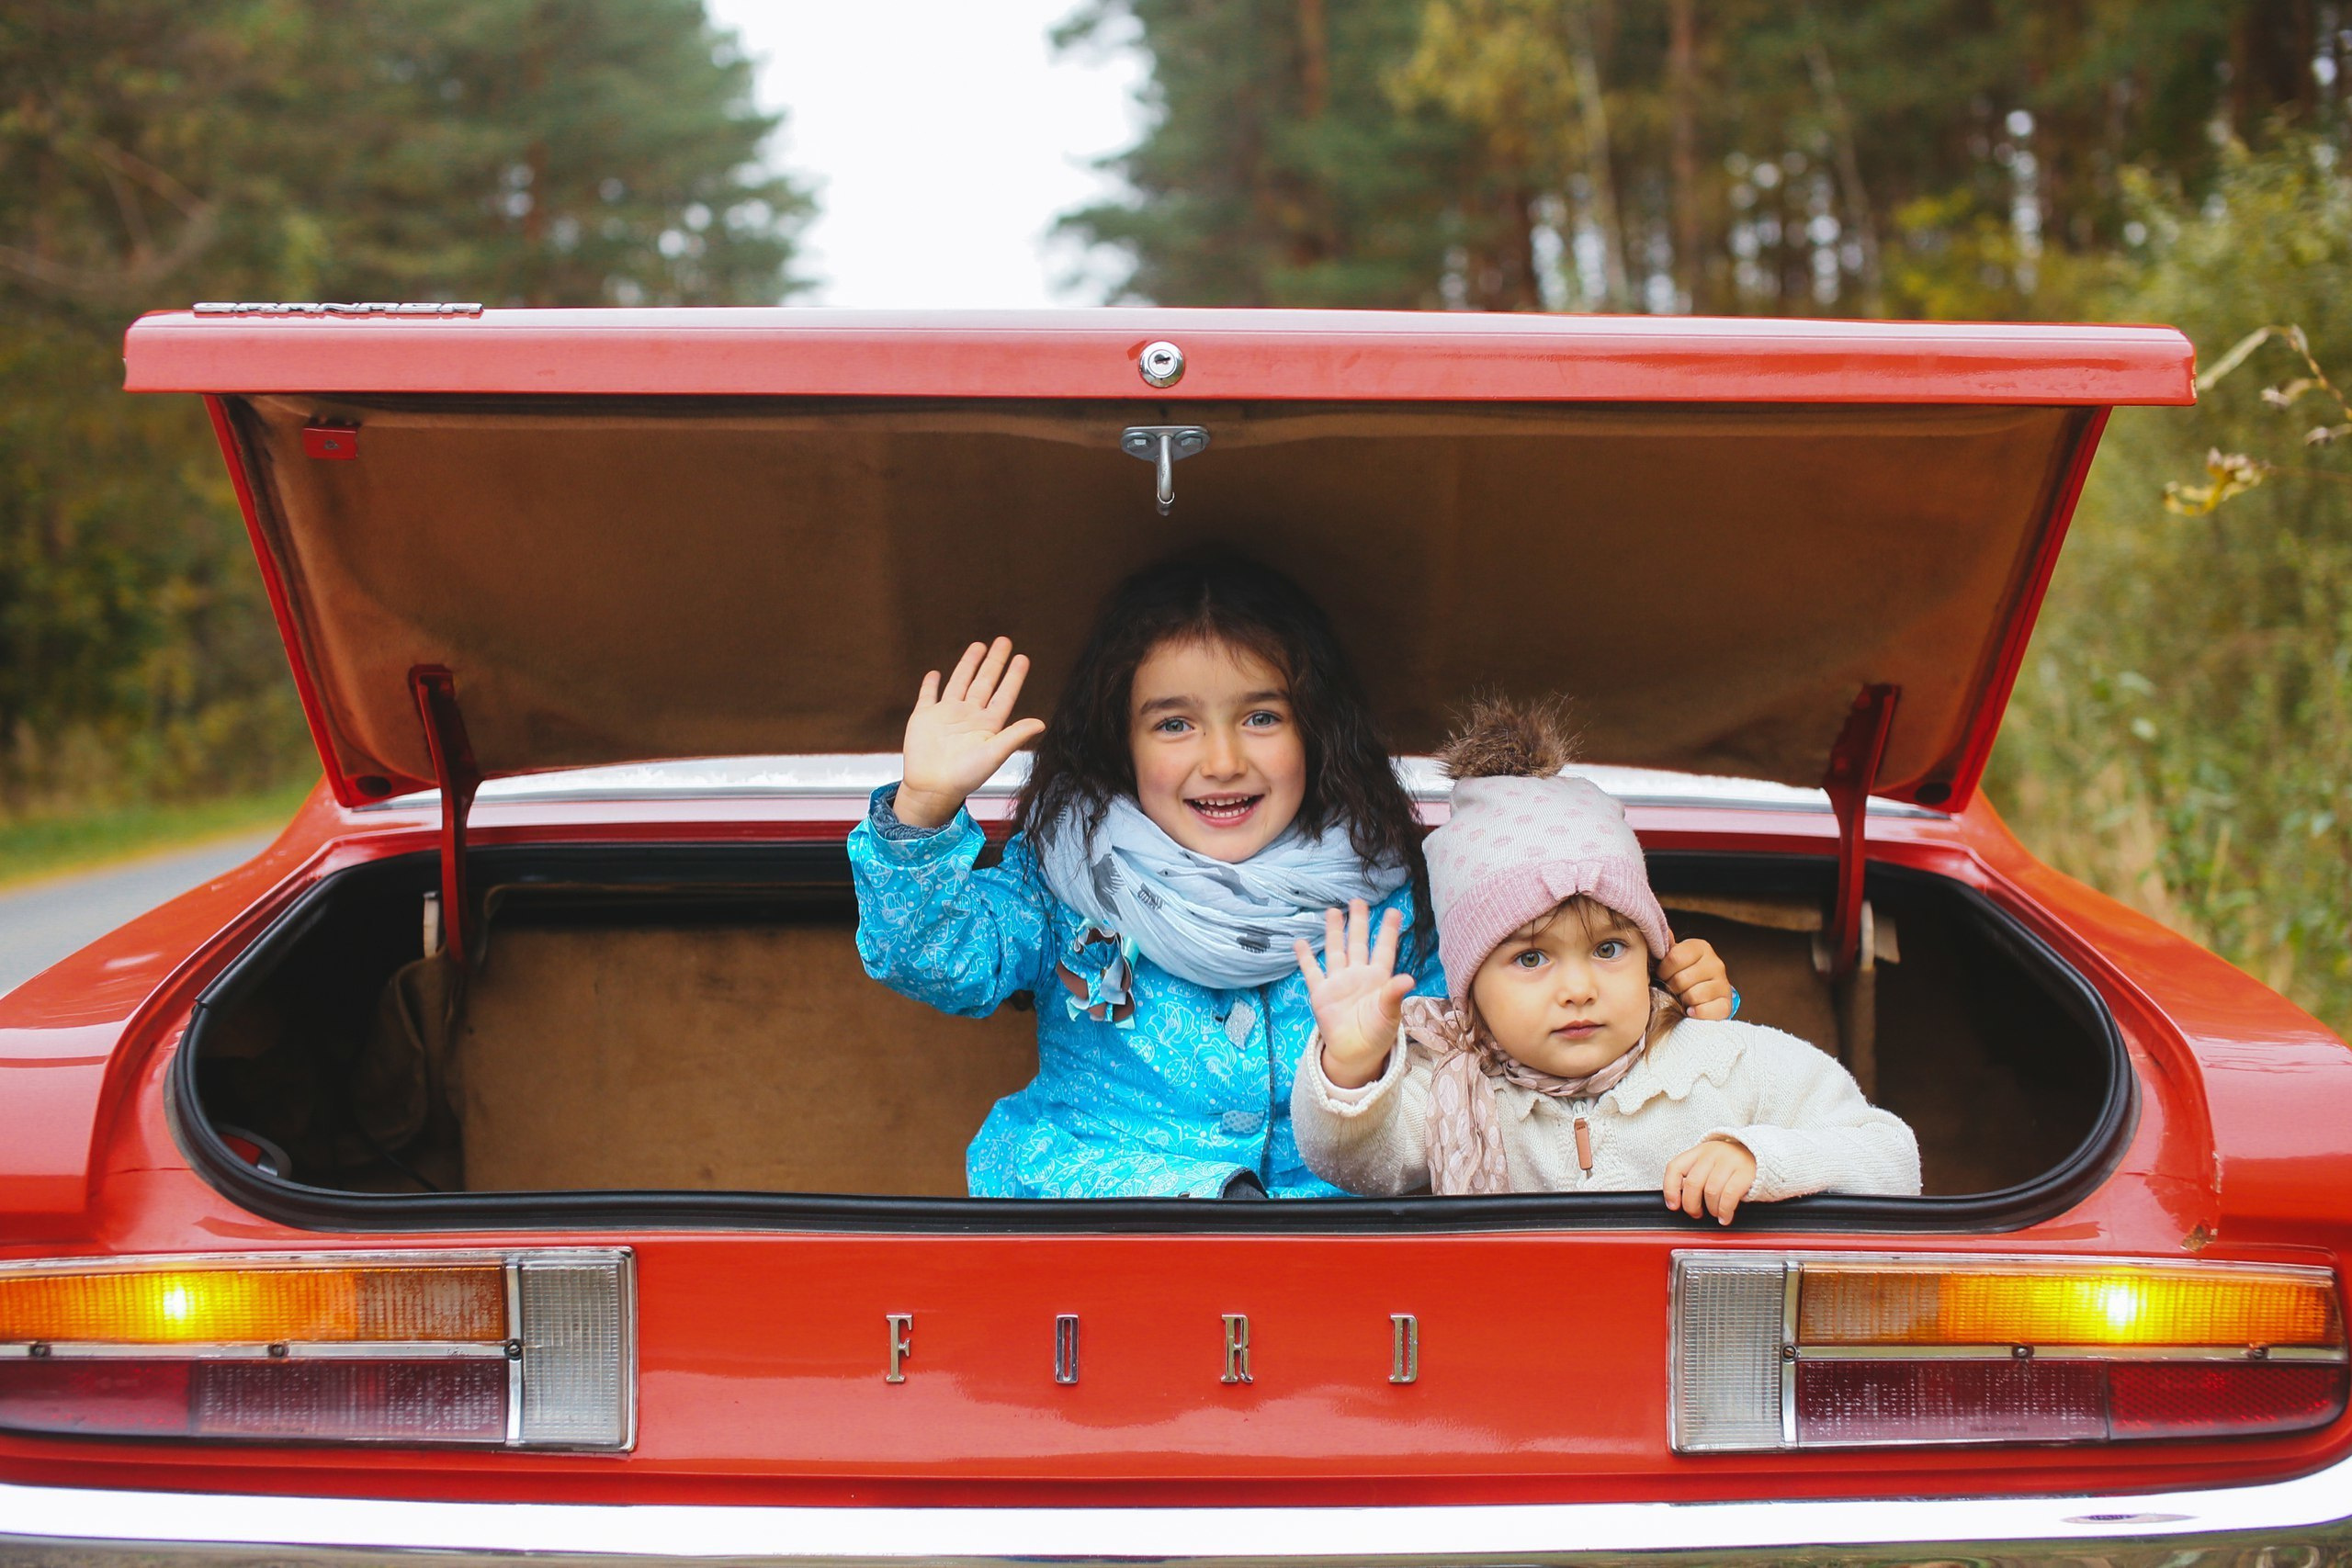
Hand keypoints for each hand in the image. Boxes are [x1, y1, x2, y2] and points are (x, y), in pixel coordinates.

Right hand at [896, 638, 1047, 828]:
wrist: (932, 788)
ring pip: (959, 682)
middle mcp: (968, 716)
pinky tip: (935, 673)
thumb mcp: (994, 754)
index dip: (1013, 676)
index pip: (1004, 694)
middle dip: (994, 662)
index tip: (1022, 658)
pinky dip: (931, 684)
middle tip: (1004, 641)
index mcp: (987, 724)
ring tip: (978, 646)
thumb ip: (1015, 736)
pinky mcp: (924, 718)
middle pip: (984, 682)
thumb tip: (1041, 723)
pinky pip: (928, 696)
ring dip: (968, 665)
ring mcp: (946, 715)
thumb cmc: (964, 776)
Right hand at [1295, 900, 1414, 1089]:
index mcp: (1378, 979)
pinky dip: (1306, 957)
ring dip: (1334, 932)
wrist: (1355, 1053)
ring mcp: (1339, 982)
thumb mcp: (1389, 1014)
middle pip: (1358, 943)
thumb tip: (1409, 978)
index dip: (1388, 931)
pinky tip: (1301, 942)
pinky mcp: (1321, 993)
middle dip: (1359, 923)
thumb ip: (1394, 994)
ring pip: (1336, 951)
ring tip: (1333, 912)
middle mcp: (1359, 975)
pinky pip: (1312, 971)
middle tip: (1358, 901)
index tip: (1393, 911)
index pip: (1384, 949)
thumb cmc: (1378, 1034)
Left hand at [1658, 937, 1733, 1019]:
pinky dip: (1696, 1013)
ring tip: (1683, 998)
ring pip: (1693, 996)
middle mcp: (1716, 963)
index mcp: (1701, 948)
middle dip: (1672, 987)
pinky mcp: (1726, 1004)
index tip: (1662, 974)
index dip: (1663, 970)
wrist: (1702, 995)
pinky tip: (1691, 1010)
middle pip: (1681, 979)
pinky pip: (1706, 1010)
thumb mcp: (1673, 957)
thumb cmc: (1681, 974)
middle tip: (1673, 988)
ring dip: (1683, 1000)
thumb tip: (1664, 931)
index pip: (1674, 958)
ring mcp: (1724, 984)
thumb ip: (1665, 947)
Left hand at [1663, 1137, 1757, 1224]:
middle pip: (1693, 1183)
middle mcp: (1712, 1154)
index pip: (1675, 1167)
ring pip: (1711, 1191)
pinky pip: (1729, 1196)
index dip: (1670, 1189)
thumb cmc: (1731, 1164)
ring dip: (1711, 1209)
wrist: (1762, 1154)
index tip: (1673, 1205)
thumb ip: (1695, 1175)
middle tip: (1696, 1213)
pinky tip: (1725, 1217)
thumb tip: (1678, 1200)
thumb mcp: (1709, 1163)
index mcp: (1699, 1151)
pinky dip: (1724, 1211)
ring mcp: (1730, 1161)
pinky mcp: (1746, 1172)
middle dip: (1691, 1205)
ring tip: (1715, 1214)